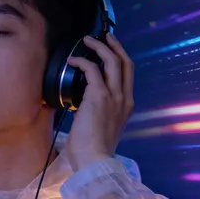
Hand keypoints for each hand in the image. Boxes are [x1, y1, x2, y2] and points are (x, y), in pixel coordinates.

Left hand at [64, 33, 134, 172]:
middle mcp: (124, 99)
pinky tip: (73, 60)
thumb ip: (97, 116)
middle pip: (125, 63)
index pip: (127, 76)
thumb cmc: (92, 152)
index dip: (120, 60)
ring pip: (112, 61)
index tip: (110, 52)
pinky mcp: (99, 97)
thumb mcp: (101, 130)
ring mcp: (114, 97)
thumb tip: (81, 109)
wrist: (95, 162)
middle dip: (115, 46)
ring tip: (87, 40)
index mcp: (126, 107)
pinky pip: (92, 70)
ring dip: (99, 47)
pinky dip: (82, 61)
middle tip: (104, 36)